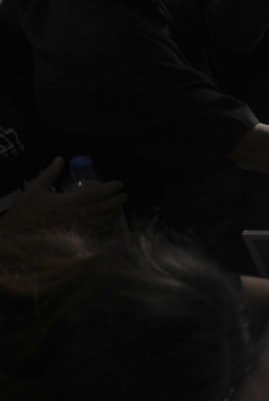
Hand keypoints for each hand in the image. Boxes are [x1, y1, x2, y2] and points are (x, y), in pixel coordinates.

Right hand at [2, 157, 126, 232]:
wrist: (12, 237)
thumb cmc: (23, 212)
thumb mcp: (34, 189)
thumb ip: (49, 173)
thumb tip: (60, 158)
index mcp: (67, 202)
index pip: (95, 193)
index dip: (110, 188)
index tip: (120, 184)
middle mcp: (74, 216)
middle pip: (102, 208)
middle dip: (116, 201)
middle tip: (124, 196)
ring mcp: (75, 230)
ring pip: (101, 222)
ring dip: (113, 215)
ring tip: (118, 209)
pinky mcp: (72, 242)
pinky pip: (94, 236)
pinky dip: (105, 230)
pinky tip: (109, 226)